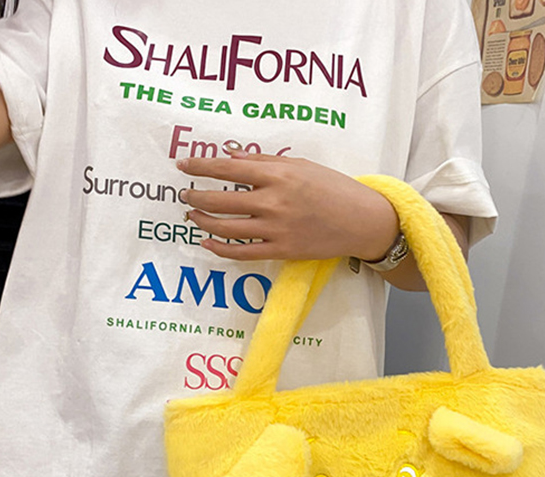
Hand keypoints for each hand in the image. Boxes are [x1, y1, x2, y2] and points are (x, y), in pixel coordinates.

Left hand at [177, 151, 399, 262]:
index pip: (228, 168)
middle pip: (221, 200)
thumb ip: (264, 162)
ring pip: (227, 228)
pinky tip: (207, 243)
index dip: (201, 166)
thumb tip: (231, 156)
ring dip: (203, 221)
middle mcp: (274, 202)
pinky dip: (220, 249)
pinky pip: (243, 253)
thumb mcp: (301, 165)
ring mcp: (276, 229)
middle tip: (185, 193)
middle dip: (196, 195)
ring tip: (192, 215)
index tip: (183, 164)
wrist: (361, 221)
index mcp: (278, 176)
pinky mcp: (282, 251)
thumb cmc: (334, 188)